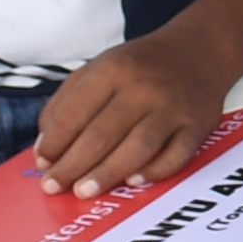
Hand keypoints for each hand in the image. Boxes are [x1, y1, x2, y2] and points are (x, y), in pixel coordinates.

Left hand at [30, 23, 233, 196]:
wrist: (200, 50)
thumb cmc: (140, 66)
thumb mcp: (98, 68)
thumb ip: (66, 103)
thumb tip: (46, 148)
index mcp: (113, 69)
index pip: (74, 113)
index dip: (54, 142)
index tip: (43, 164)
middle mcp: (143, 87)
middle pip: (102, 135)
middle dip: (73, 165)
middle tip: (54, 187)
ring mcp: (173, 108)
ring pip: (137, 148)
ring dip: (107, 173)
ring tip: (84, 191)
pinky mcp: (197, 125)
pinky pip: (176, 155)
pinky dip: (154, 171)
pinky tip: (132, 181)